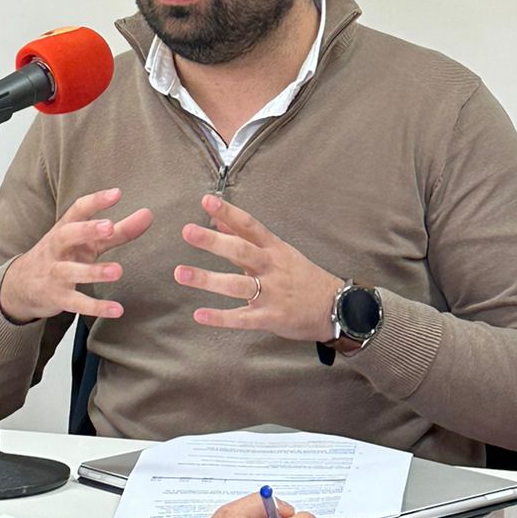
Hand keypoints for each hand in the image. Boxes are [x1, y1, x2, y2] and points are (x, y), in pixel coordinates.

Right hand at [0, 187, 153, 324]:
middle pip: (67, 235)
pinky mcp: (58, 297)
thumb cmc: (62, 256)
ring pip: (71, 271)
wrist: (22, 285)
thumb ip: (119, 230)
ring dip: (94, 271)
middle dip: (86, 230)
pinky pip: (76, 303)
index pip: (78, 210)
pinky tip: (117, 309)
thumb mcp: (88, 241)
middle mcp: (57, 248)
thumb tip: (147, 215)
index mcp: (66, 229)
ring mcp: (55, 273)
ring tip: (118, 271)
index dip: (96, 201)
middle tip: (109, 227)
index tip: (116, 193)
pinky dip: (96, 307)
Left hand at [175, 196, 343, 342]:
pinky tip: (199, 315)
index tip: (207, 199)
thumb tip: (218, 217)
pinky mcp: (270, 317)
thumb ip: (245, 236)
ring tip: (180, 273)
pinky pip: (242, 318)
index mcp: (274, 249)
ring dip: (207, 279)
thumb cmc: (302, 276)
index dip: (229, 212)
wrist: (336, 307)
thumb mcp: (278, 251)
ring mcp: (272, 293)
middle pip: (241, 251)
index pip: (250, 226)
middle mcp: (272, 268)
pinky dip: (220, 317)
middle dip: (214, 241)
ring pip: (236, 285)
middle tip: (188, 231)